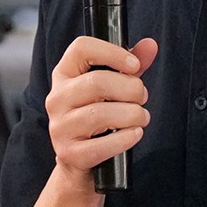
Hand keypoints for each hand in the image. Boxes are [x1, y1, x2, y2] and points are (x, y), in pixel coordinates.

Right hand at [45, 35, 159, 183]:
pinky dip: (125, 138)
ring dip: (132, 115)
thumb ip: (131, 66)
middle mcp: (56, 98)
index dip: (112, 52)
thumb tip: (150, 45)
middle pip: (96, 82)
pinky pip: (102, 145)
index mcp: (64, 74)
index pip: (81, 48)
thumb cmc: (98, 116)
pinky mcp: (70, 153)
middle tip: (142, 97)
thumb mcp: (112, 87)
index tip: (135, 65)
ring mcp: (60, 127)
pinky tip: (134, 134)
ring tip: (141, 118)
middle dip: (130, 89)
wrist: (80, 160)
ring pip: (100, 114)